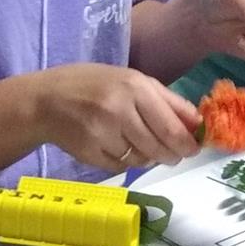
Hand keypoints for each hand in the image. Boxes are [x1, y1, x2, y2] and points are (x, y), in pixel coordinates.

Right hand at [30, 64, 201, 173]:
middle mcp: (119, 110)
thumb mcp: (131, 80)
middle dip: (172, 155)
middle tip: (174, 155)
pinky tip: (117, 146)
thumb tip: (198, 125)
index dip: (187, 143)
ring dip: (148, 157)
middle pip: (160, 147)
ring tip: (140, 144)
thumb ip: (167, 101)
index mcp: (134, 87)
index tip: (193, 148)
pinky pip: (121, 166)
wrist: (46, 100)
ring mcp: (103, 134)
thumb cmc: (93, 85)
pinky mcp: (90, 154)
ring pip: (141, 159)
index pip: (171, 127)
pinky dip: (126, 161)